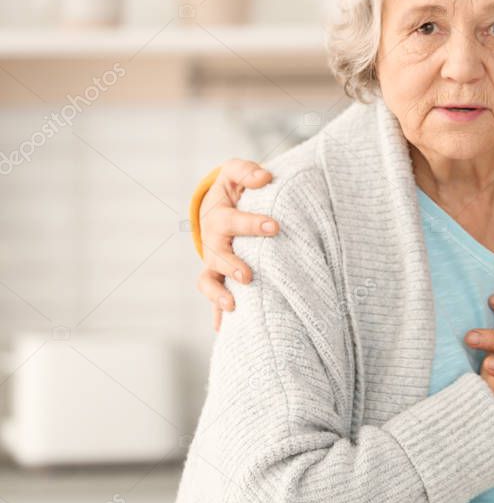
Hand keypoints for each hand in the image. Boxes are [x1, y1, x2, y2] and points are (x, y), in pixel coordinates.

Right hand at [196, 159, 278, 329]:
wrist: (219, 207)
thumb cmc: (235, 190)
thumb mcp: (236, 173)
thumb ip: (247, 171)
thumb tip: (265, 177)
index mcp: (220, 217)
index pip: (233, 220)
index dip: (252, 224)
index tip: (275, 226)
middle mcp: (213, 243)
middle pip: (218, 256)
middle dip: (233, 265)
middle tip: (249, 275)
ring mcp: (213, 263)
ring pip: (209, 281)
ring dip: (218, 294)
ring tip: (232, 305)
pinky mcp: (218, 279)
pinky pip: (214, 299)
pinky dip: (217, 314)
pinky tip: (224, 330)